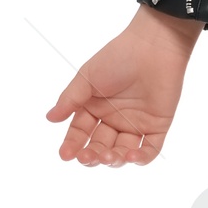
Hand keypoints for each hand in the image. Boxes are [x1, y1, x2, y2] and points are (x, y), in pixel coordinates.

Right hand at [46, 8, 201, 166]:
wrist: (153, 46)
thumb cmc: (117, 58)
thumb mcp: (87, 78)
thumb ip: (70, 99)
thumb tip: (49, 118)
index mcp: (94, 108)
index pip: (80, 133)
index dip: (72, 145)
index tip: (65, 155)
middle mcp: (114, 119)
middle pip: (99, 146)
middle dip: (92, 155)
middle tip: (87, 157)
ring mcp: (136, 124)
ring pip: (122, 152)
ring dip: (113, 160)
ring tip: (108, 156)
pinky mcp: (157, 126)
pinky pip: (150, 150)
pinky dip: (141, 158)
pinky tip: (130, 156)